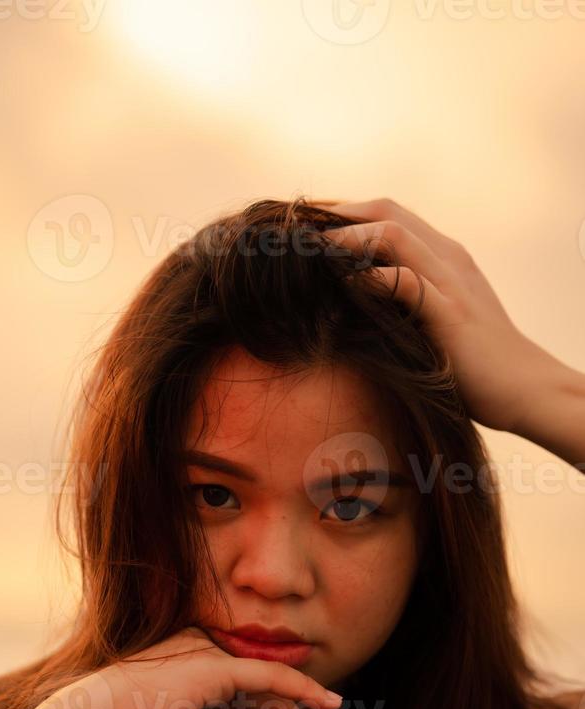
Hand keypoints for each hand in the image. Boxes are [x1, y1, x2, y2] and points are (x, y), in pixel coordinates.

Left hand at [322, 197, 550, 433]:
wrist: (526, 389)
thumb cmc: (476, 364)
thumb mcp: (436, 321)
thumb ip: (404, 303)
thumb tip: (352, 303)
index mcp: (443, 256)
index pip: (387, 213)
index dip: (343, 213)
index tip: (303, 227)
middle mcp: (447, 258)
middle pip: (385, 209)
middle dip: (336, 213)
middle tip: (292, 229)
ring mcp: (451, 283)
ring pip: (394, 234)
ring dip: (348, 237)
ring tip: (310, 252)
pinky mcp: (451, 315)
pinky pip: (407, 283)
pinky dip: (373, 278)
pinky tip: (345, 285)